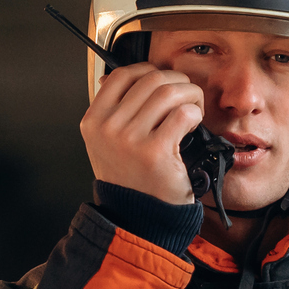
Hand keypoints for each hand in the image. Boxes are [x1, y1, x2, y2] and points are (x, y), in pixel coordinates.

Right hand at [79, 62, 203, 202]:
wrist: (136, 218)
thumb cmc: (129, 180)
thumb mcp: (106, 144)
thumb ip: (113, 112)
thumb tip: (128, 76)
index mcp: (93, 121)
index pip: (122, 75)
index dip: (149, 70)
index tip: (163, 82)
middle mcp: (107, 128)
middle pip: (150, 79)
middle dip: (177, 82)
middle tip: (187, 97)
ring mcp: (130, 139)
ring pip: (169, 92)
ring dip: (190, 95)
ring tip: (193, 111)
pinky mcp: (155, 152)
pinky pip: (183, 114)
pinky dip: (195, 114)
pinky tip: (193, 126)